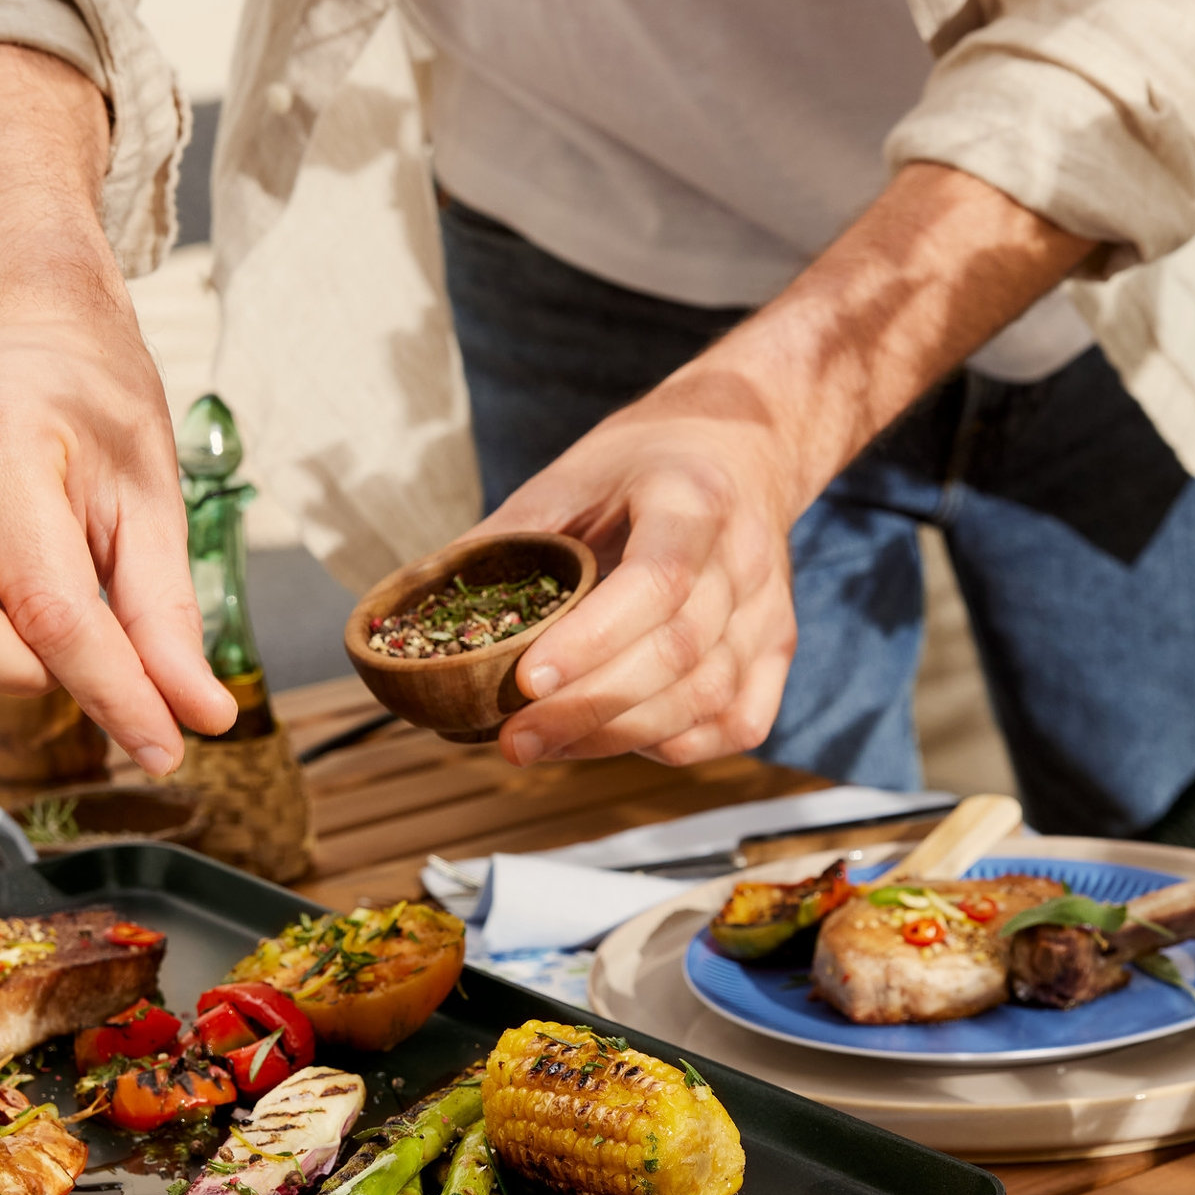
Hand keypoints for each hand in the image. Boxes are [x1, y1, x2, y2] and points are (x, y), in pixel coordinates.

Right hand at [0, 304, 235, 773]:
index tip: (163, 746)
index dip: (114, 694)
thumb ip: (169, 616)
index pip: (50, 608)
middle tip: (77, 628)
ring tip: (20, 607)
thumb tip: (200, 713)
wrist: (18, 338)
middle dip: (35, 668)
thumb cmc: (89, 410)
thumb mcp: (154, 499)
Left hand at [475, 162, 1095, 768]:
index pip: (657, 582)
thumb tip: (416, 609)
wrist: (743, 448)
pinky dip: (674, 746)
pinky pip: (738, 723)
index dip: (593, 641)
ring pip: (707, 700)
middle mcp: (745, 558)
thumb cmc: (645, 465)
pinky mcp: (778, 648)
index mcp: (694, 498)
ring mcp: (768, 609)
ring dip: (620, 736)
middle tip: (513, 738)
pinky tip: (615, 741)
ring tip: (545, 745)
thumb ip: (508, 540)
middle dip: (589, 708)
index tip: (526, 681)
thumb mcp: (571, 476)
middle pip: (679, 655)